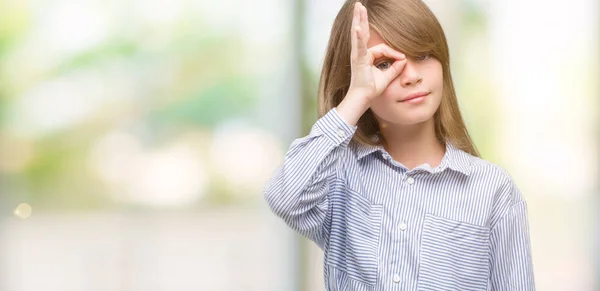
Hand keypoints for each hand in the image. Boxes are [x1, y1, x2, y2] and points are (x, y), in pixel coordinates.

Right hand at [337, 2, 406, 124]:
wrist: (363, 98)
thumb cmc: (371, 89)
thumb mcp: (387, 76)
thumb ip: (395, 67)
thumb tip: (405, 60)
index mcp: (366, 57)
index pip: (382, 48)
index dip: (394, 53)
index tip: (402, 59)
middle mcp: (359, 53)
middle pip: (363, 32)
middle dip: (362, 18)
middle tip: (360, 5)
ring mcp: (357, 55)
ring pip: (359, 33)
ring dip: (359, 19)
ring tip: (358, 7)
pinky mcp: (357, 59)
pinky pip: (359, 45)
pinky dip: (358, 36)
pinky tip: (357, 26)